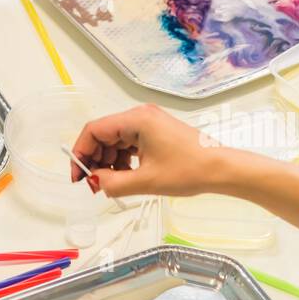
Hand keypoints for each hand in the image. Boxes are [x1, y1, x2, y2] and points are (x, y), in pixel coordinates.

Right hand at [68, 103, 228, 198]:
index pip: (95, 130)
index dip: (81, 152)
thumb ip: (114, 183)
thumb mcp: (146, 181)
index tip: (77, 174)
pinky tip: (127, 176)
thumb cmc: (189, 170)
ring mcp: (149, 123)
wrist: (221, 169)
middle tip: (93, 183)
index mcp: (136, 119)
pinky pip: (129, 143)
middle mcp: (140, 116)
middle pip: (104, 134)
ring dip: (109, 162)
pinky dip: (123, 160)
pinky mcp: (156, 132)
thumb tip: (95, 182)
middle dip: (95, 159)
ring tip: (112, 183)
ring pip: (116, 140)